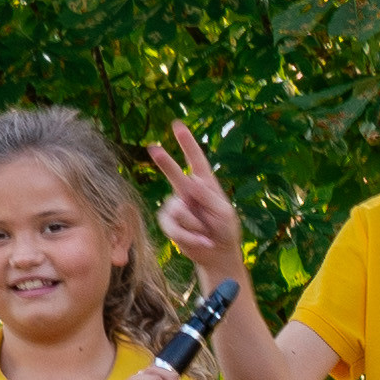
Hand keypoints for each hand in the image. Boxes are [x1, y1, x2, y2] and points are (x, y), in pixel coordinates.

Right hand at [148, 127, 249, 279]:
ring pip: (177, 210)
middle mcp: (189, 192)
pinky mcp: (170, 222)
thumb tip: (191, 180)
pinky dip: (188, 237)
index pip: (196, 161)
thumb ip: (208, 196)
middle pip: (174, 174)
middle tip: (153, 148)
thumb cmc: (226, 230)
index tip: (178, 126)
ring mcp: (177, 206)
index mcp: (206, 185)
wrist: (217, 254)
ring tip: (206, 233)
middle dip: (165, 162)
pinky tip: (201, 242)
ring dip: (194, 225)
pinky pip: (172, 227)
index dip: (187, 143)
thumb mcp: (224, 212)